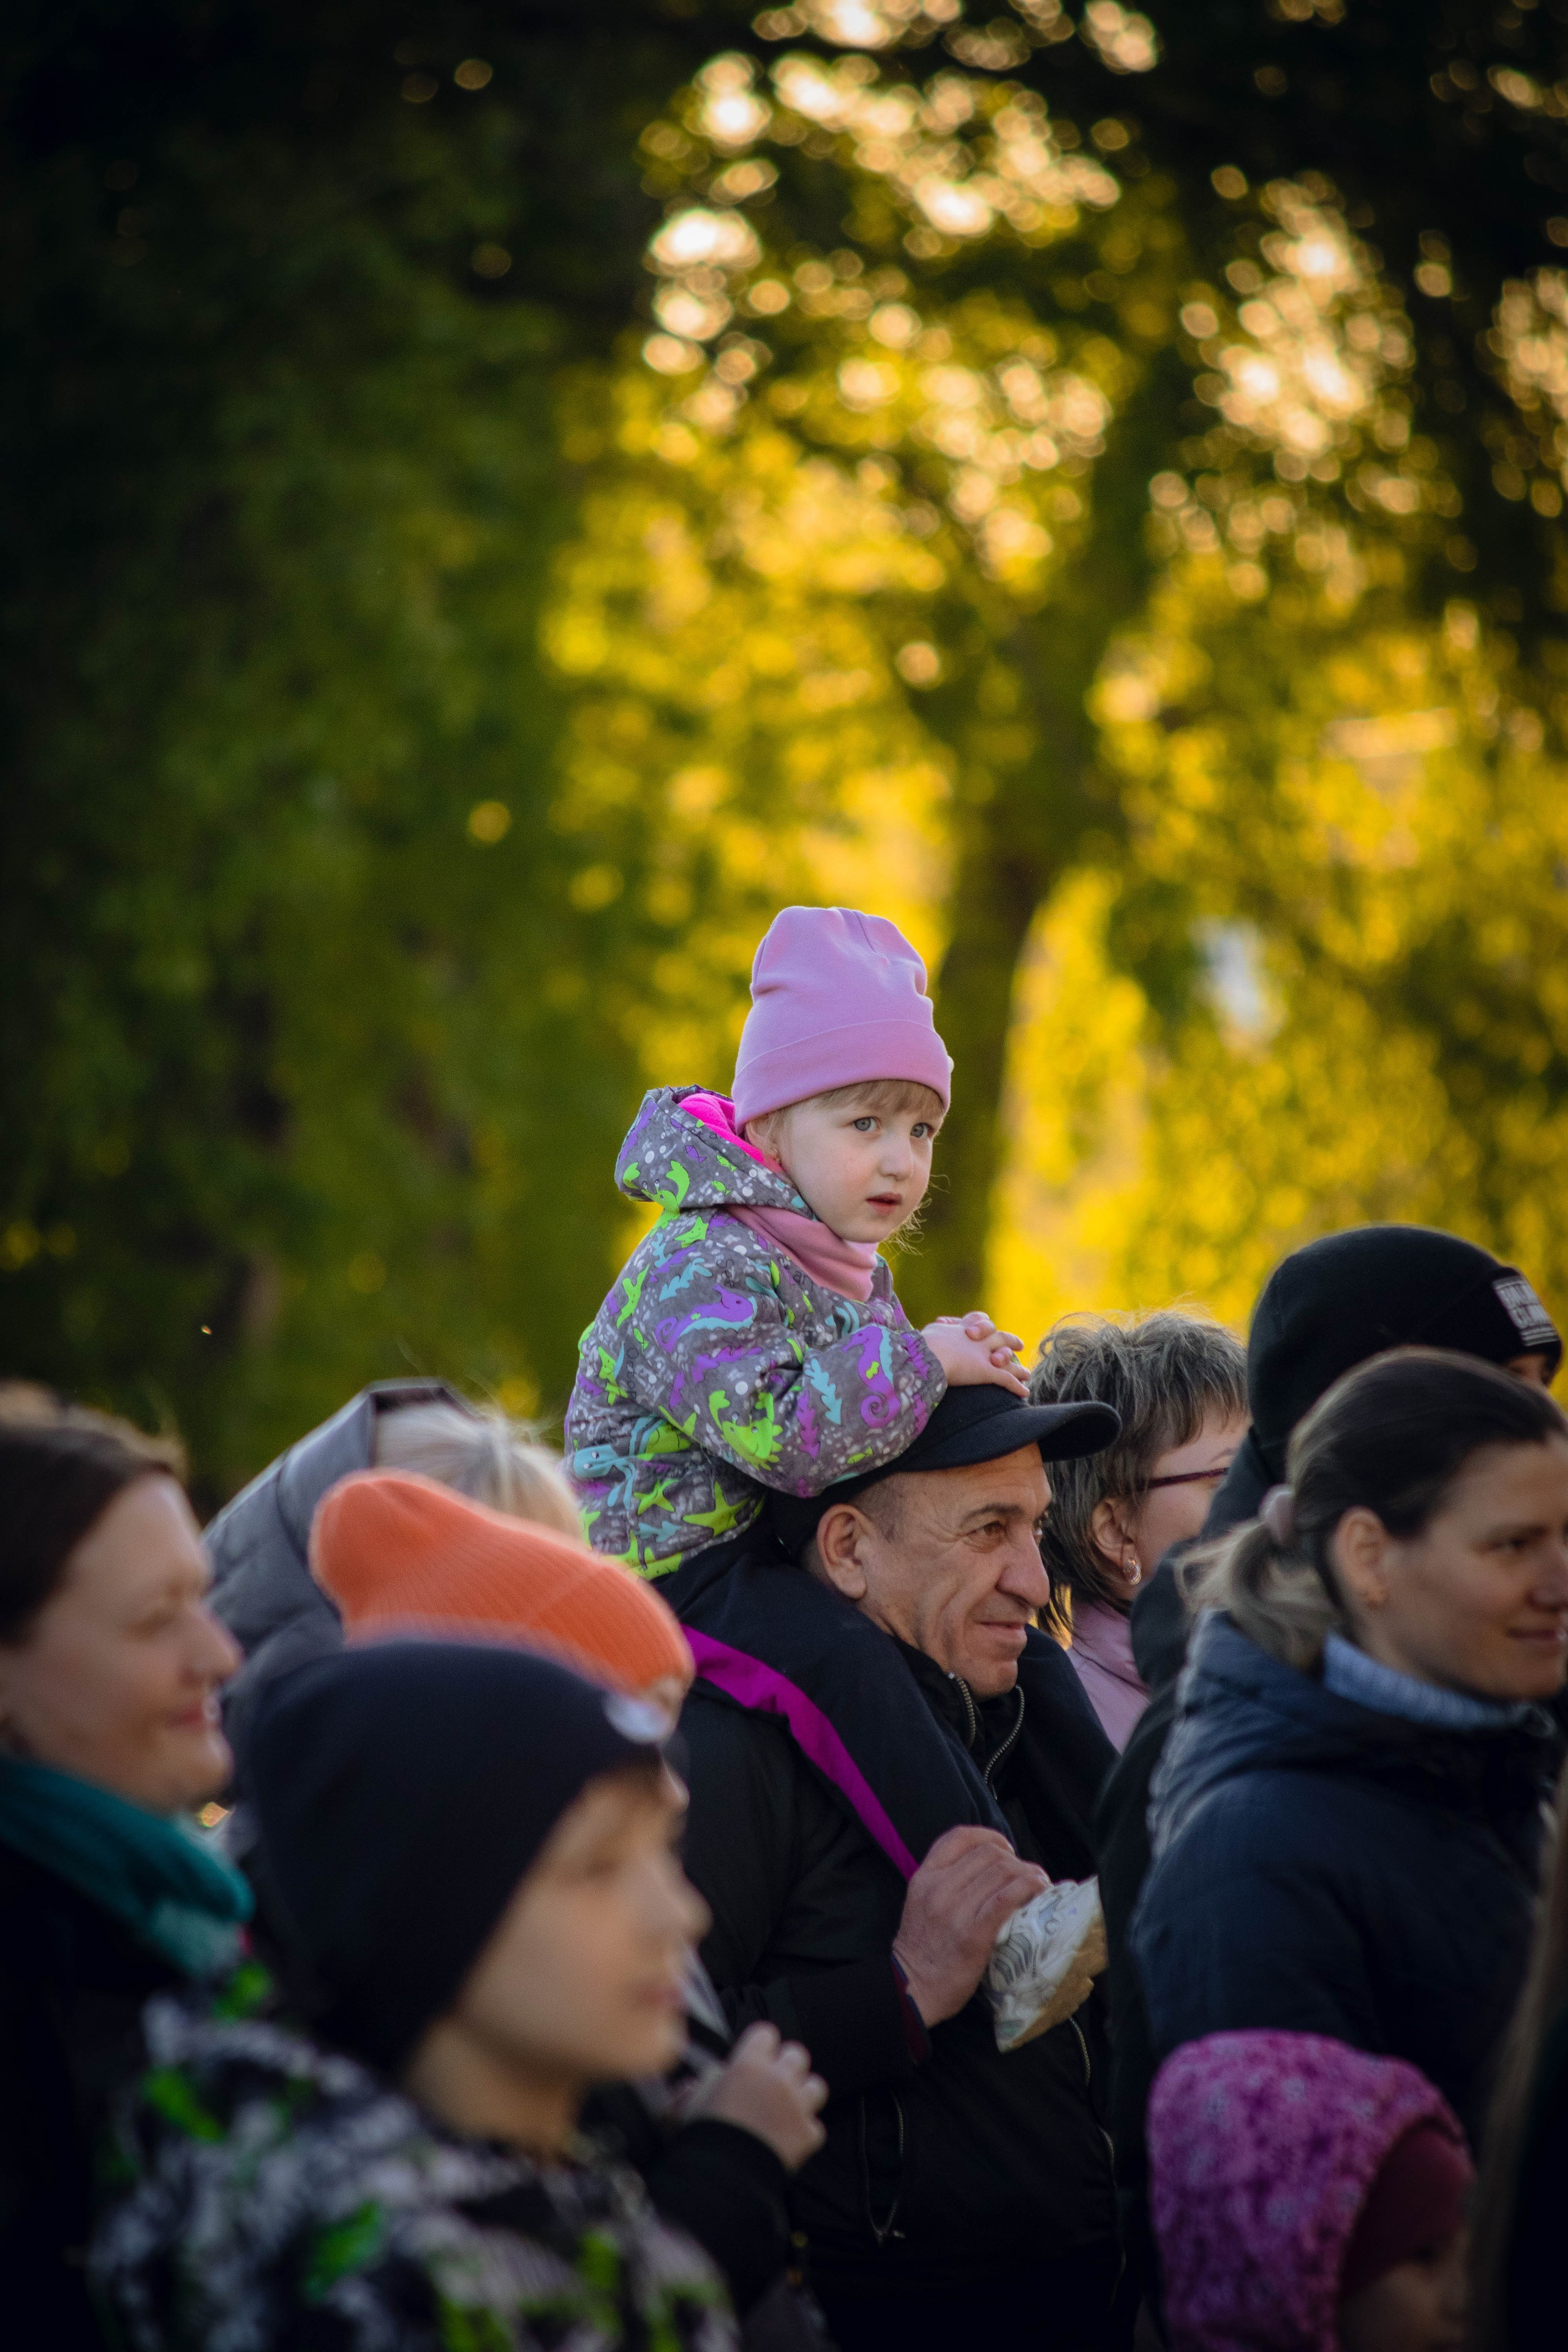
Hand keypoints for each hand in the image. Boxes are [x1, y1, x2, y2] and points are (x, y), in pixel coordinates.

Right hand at [684, 2023, 827, 2170]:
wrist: (723, 2175)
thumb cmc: (705, 2135)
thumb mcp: (695, 2097)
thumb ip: (710, 2077)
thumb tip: (717, 2073)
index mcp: (749, 2065)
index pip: (766, 2034)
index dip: (760, 2045)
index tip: (755, 2055)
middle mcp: (778, 2079)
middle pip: (797, 2054)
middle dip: (786, 2065)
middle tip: (772, 2081)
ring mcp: (797, 2107)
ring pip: (816, 2086)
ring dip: (803, 2094)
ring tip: (788, 2107)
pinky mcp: (807, 2134)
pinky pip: (815, 2126)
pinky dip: (804, 2132)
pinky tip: (789, 2138)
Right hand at [892, 1825, 1047, 2025]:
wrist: (911, 1990)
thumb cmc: (922, 1951)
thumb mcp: (921, 1903)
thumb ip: (944, 1883)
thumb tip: (987, 1871)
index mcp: (924, 1877)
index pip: (959, 1836)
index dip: (989, 1836)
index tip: (1006, 1849)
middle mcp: (939, 1888)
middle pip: (989, 1854)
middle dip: (1015, 1859)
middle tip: (1028, 1875)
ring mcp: (955, 1911)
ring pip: (1002, 1872)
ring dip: (1029, 1873)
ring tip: (1039, 1884)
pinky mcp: (974, 1935)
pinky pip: (1006, 1898)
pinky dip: (1028, 1888)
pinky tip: (1039, 1890)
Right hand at [922, 1313, 1028, 1398]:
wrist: (928, 1355)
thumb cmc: (921, 1346)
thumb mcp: (927, 1333)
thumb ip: (933, 1334)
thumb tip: (929, 1333)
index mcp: (961, 1329)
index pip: (977, 1320)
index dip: (983, 1323)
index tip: (986, 1323)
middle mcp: (976, 1339)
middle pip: (999, 1335)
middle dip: (1010, 1340)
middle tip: (1019, 1344)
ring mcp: (983, 1355)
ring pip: (1006, 1358)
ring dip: (1018, 1367)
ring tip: (1027, 1373)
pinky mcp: (987, 1371)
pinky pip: (1006, 1379)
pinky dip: (1016, 1386)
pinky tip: (1025, 1393)